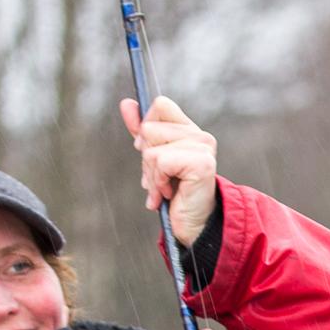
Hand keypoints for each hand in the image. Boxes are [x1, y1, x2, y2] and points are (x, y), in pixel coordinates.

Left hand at [120, 95, 218, 246]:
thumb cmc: (175, 194)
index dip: (146, 128)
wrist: (193, 225)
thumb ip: (141, 131)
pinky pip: (161, 162)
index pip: (160, 105)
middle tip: (161, 179)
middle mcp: (200, 136)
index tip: (151, 153)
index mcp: (189, 131)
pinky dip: (158, 182)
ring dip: (152, 176)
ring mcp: (203, 148)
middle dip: (146, 160)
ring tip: (164, 189)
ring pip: (152, 150)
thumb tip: (126, 104)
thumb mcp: (153, 159)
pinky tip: (169, 194)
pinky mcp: (201, 163)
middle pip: (149, 129)